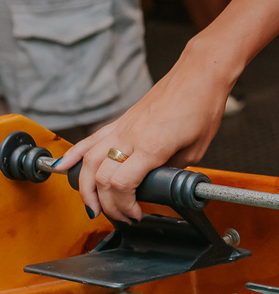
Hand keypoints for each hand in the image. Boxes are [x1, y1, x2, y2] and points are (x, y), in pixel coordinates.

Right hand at [57, 52, 231, 222]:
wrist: (197, 76)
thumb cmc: (202, 108)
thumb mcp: (195, 151)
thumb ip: (172, 170)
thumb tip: (158, 182)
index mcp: (151, 146)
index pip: (121, 185)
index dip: (124, 205)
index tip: (136, 214)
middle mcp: (130, 137)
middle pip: (101, 178)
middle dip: (107, 205)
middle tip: (120, 216)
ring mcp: (121, 128)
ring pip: (88, 161)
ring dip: (85, 188)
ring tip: (92, 206)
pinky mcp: (119, 122)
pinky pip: (89, 141)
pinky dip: (72, 156)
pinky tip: (62, 168)